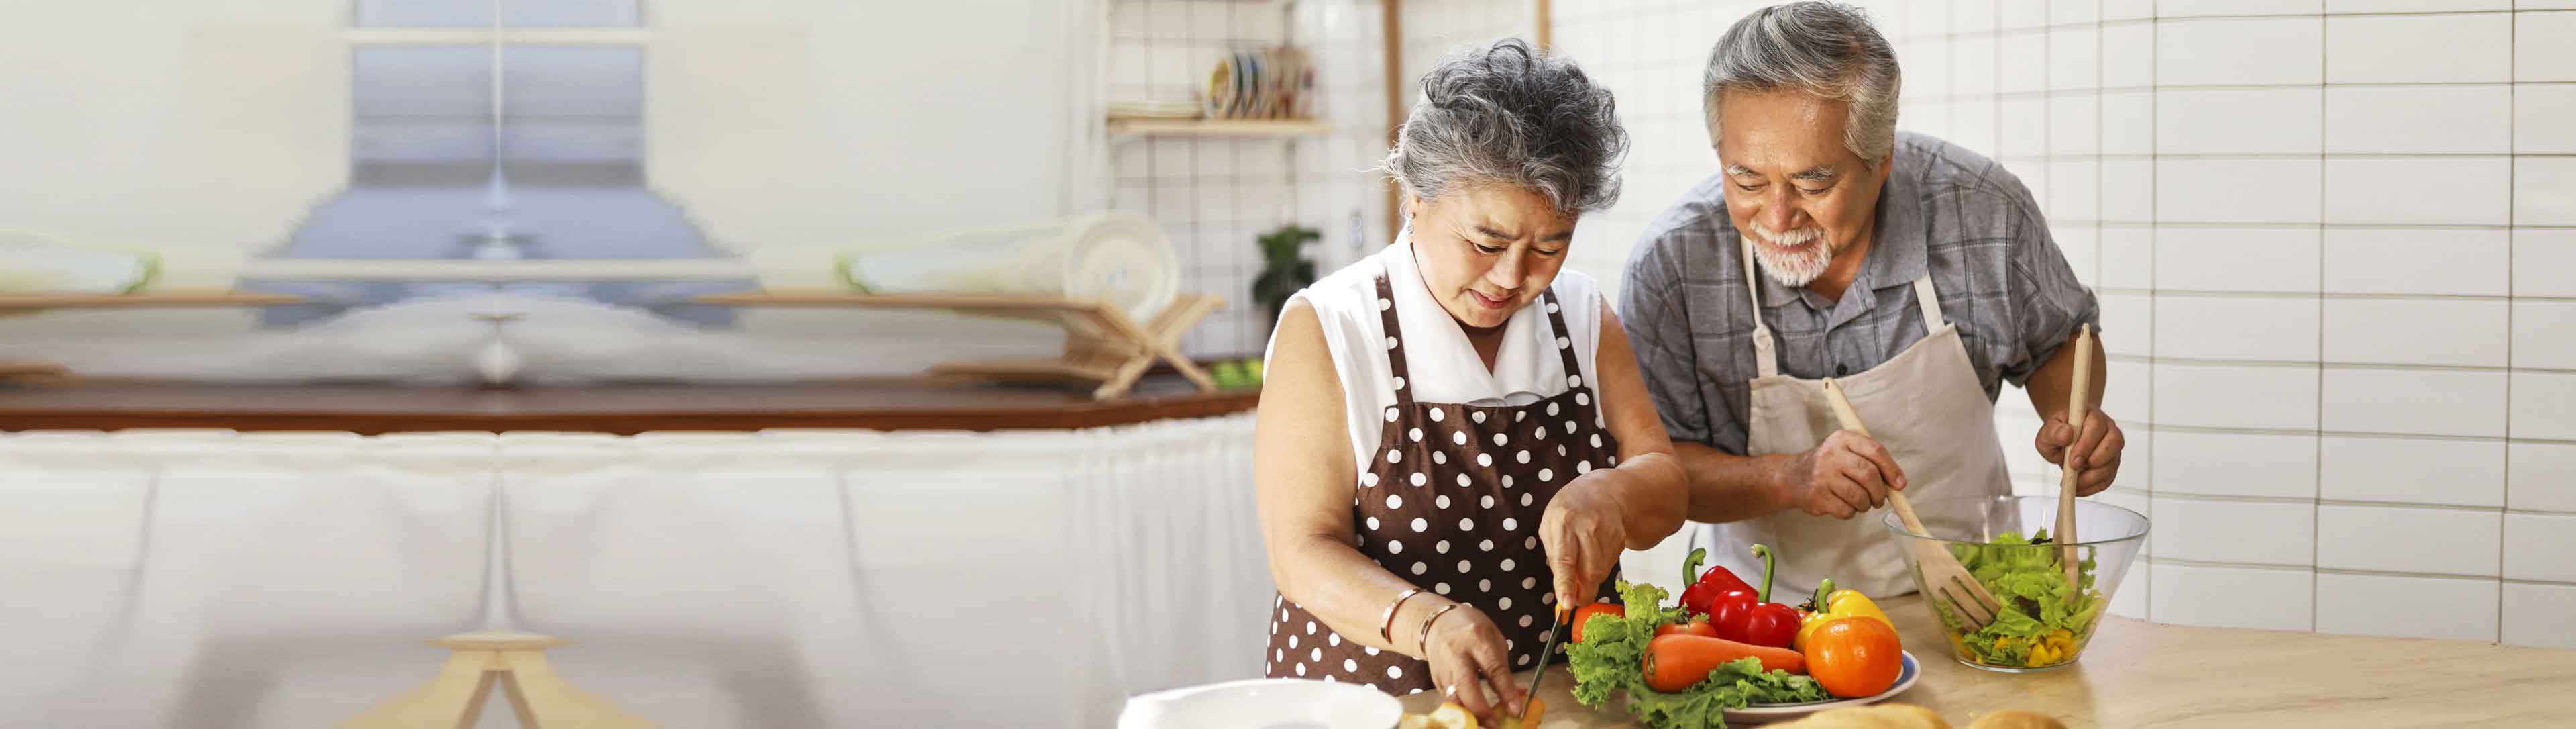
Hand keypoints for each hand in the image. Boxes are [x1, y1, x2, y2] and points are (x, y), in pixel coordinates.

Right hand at [1419, 601, 1525, 722]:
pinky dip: (1463, 710)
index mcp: (1477, 638)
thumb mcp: (1494, 639)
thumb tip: (1518, 696)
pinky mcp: (1435, 679)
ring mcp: (1443, 667)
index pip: (1493, 668)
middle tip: (1494, 725)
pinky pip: (1450, 699)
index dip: (1505, 691)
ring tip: (1486, 725)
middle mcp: (1457, 653)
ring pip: (1454, 697)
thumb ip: (1504, 669)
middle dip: (1480, 709)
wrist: (1437, 622)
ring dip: (1471, 714)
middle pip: (1466, 685)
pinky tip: (1475, 716)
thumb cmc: (1472, 630)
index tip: (1516, 710)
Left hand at [1539, 474, 1628, 608]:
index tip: (1567, 604)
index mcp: (1562, 522)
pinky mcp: (1620, 538)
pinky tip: (1595, 552)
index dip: (1566, 584)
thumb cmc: (1568, 511)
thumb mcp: (1550, 527)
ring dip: (1591, 579)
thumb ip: (1554, 557)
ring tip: (1582, 565)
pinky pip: (1610, 565)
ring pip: (1601, 572)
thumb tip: (1562, 591)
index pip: (1564, 559)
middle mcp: (1586, 526)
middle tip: (1575, 599)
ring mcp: (1607, 531)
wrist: (1602, 491)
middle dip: (1583, 593)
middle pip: (1589, 572)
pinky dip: (1600, 567)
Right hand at [1778, 430, 1905, 518]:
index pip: (1875, 451)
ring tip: (1862, 502)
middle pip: (1869, 474)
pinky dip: (1851, 512)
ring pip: (1859, 496)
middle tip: (1879, 499)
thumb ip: (1872, 462)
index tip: (1900, 484)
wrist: (1793, 477)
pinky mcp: (1817, 496)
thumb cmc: (1831, 465)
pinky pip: (1846, 510)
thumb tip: (1898, 484)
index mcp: (1842, 438)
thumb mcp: (1847, 452)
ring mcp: (1822, 475)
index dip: (1892, 469)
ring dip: (1866, 504)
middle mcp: (1831, 454)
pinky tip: (1844, 504)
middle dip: (1880, 492)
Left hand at [2037, 408, 2123, 495]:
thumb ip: (2053, 432)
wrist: (2063, 439)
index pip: (2097, 425)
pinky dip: (2092, 487)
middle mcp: (2108, 430)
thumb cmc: (2058, 433)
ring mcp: (2112, 449)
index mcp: (2093, 416)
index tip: (2072, 459)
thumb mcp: (2047, 432)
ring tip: (2073, 480)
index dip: (2086, 444)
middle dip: (2094, 460)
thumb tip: (2066, 434)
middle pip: (2113, 443)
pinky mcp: (2111, 465)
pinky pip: (2108, 479)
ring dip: (2092, 476)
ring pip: (2113, 463)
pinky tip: (2078, 488)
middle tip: (2073, 468)